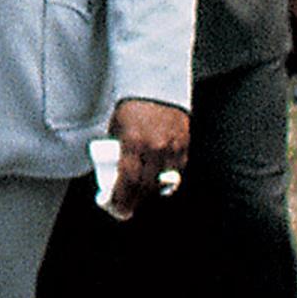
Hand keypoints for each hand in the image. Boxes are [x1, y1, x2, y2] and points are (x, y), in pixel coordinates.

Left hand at [104, 97, 189, 219]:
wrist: (156, 87)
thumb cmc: (131, 108)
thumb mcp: (116, 129)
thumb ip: (116, 152)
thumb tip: (112, 178)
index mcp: (133, 141)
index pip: (127, 180)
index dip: (121, 200)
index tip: (115, 210)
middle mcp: (154, 147)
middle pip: (145, 186)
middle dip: (133, 201)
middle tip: (124, 209)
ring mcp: (172, 147)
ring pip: (162, 182)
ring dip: (148, 192)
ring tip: (138, 194)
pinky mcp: (184, 146)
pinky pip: (175, 172)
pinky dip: (165, 179)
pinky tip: (156, 179)